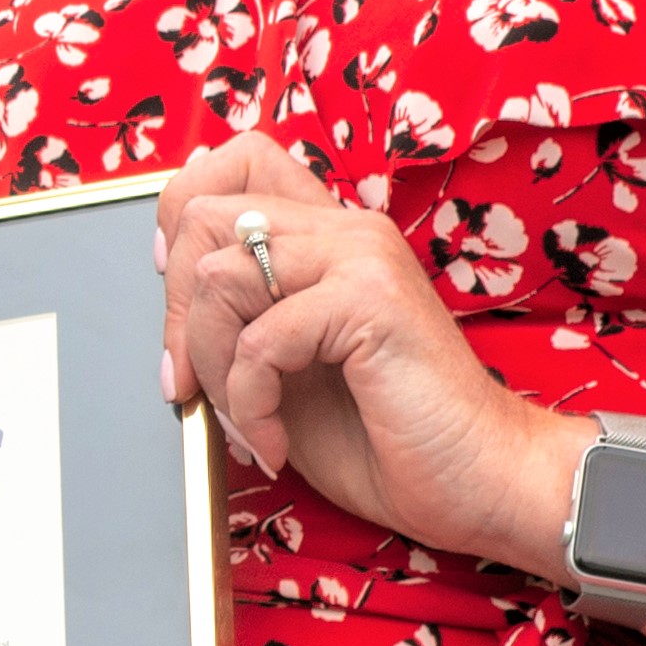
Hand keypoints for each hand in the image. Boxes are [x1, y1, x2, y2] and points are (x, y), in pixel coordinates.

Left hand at [153, 135, 571, 566]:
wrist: (475, 479)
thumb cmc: (385, 433)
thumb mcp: (286, 367)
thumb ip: (240, 316)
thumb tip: (171, 292)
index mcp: (328, 235)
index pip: (232, 166)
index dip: (179, 228)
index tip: (184, 310)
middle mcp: (346, 230)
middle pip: (203, 216)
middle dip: (179, 317)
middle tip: (195, 386)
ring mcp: (361, 257)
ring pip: (218, 276)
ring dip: (214, 368)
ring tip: (249, 420)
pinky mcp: (370, 300)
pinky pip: (259, 338)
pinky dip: (249, 404)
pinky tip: (275, 440)